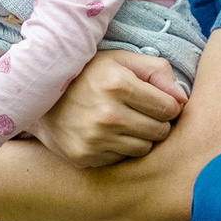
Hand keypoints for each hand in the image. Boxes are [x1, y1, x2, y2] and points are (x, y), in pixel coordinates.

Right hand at [29, 49, 186, 167]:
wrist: (38, 97)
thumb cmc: (86, 75)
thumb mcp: (120, 60)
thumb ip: (156, 71)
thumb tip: (182, 98)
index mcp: (118, 84)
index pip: (170, 108)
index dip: (168, 105)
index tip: (157, 101)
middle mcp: (107, 114)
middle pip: (160, 131)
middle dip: (157, 122)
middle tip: (141, 113)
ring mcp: (94, 139)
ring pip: (144, 149)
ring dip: (141, 138)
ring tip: (125, 123)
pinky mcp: (85, 157)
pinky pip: (122, 160)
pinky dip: (120, 149)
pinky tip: (107, 135)